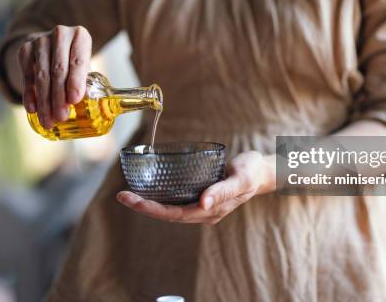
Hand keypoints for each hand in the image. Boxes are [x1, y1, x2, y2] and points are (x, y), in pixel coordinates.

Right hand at [17, 25, 91, 128]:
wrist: (52, 47)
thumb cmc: (74, 62)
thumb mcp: (84, 68)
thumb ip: (86, 82)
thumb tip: (86, 105)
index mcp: (80, 36)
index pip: (78, 61)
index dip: (76, 82)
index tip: (74, 101)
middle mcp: (60, 34)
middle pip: (58, 70)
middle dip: (59, 96)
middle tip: (61, 117)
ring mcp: (40, 40)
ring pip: (42, 75)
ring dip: (44, 101)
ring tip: (48, 120)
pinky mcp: (25, 49)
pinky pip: (27, 76)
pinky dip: (30, 94)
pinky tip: (32, 109)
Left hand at [116, 151, 274, 224]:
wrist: (263, 170)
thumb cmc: (252, 171)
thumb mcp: (241, 178)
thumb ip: (223, 191)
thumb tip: (203, 202)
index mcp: (212, 210)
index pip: (175, 214)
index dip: (152, 209)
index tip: (131, 199)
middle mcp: (205, 211)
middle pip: (169, 214)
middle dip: (144, 206)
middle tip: (121, 195)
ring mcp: (203, 205)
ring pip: (171, 209)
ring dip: (150, 203)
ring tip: (129, 194)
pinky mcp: (202, 196)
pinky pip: (177, 200)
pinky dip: (161, 196)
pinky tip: (150, 189)